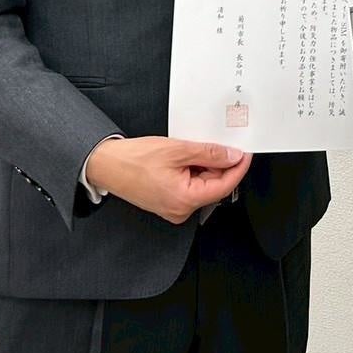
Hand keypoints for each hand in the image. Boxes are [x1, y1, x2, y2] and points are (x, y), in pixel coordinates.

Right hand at [85, 136, 250, 223]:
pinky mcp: (169, 202)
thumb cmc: (133, 160)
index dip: (238, 168)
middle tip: (222, 143)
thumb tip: (232, 156)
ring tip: (195, 148)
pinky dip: (195, 171)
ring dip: (206, 166)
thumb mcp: (177, 150)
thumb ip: (209, 153)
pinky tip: (189, 156)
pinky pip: (191, 186)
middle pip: (214, 186)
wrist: (106, 165)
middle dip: (220, 164)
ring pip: (203, 185)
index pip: (224, 185)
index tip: (246, 153)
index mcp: (184, 200)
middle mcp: (181, 210)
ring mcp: (174, 207)